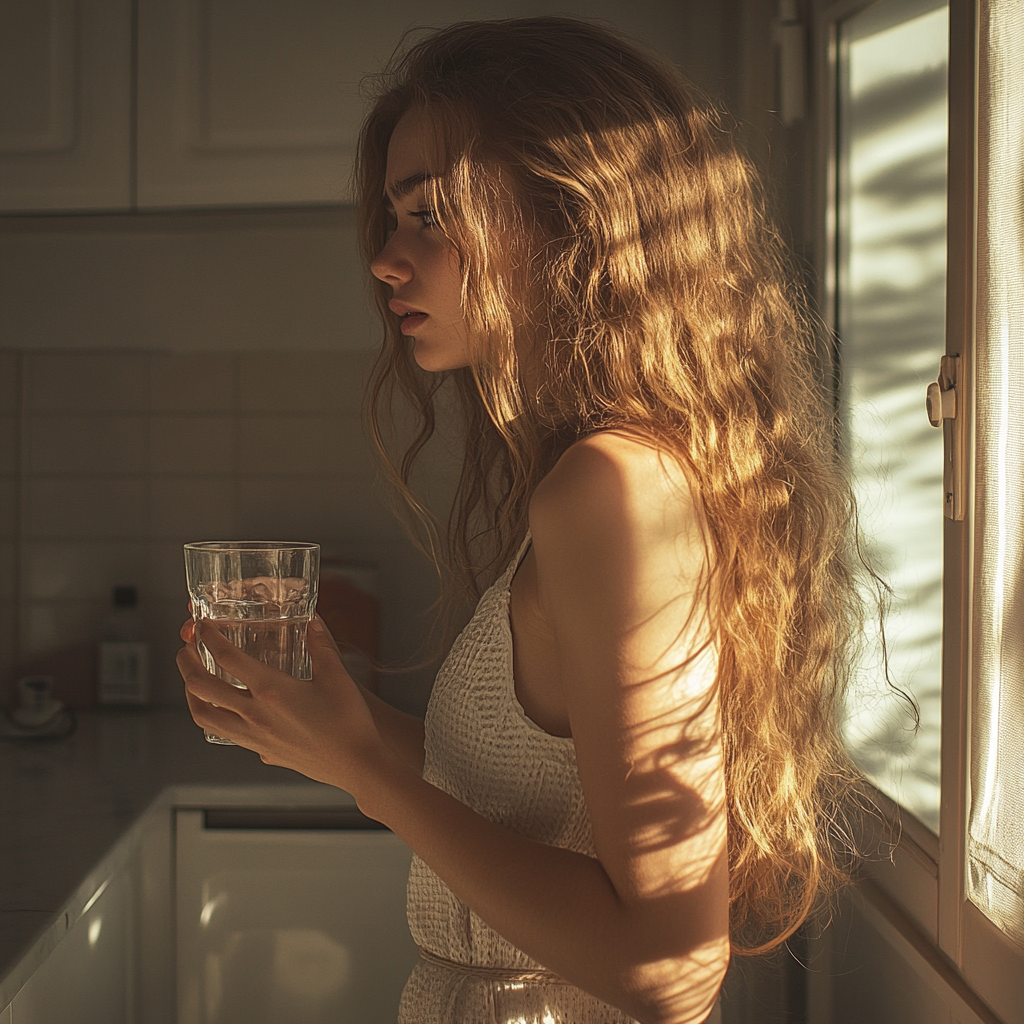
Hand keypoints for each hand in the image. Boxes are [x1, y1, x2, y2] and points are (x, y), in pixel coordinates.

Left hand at [176, 615, 391, 798]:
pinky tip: (219, 709)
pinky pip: (221, 733)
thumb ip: (321, 645)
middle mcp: (255, 714)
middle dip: (186, 663)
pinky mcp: (260, 751)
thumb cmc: (349, 723)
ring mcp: (254, 736)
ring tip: (192, 679)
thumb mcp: (337, 676)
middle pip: (202, 687)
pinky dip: (209, 715)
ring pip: (203, 715)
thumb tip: (312, 622)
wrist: (357, 764)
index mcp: (272, 691)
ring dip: (190, 694)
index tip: (203, 626)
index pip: (228, 658)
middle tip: (186, 648)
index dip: (210, 637)